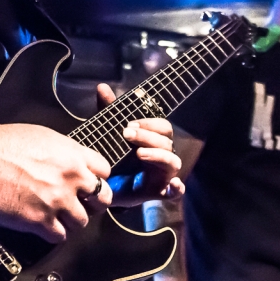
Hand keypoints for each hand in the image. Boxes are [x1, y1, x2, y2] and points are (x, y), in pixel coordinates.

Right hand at [0, 123, 112, 243]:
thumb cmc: (1, 144)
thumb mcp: (42, 136)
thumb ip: (63, 152)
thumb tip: (70, 163)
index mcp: (71, 154)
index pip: (105, 171)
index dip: (96, 178)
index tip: (89, 183)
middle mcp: (70, 178)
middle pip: (102, 199)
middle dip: (92, 202)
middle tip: (80, 203)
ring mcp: (57, 200)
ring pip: (82, 222)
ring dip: (70, 220)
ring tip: (55, 214)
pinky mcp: (40, 220)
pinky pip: (60, 236)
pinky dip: (53, 232)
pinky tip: (42, 223)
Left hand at [97, 83, 183, 205]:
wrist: (102, 185)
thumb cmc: (113, 156)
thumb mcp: (109, 132)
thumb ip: (108, 111)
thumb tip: (102, 87)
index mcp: (153, 140)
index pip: (163, 127)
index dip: (149, 124)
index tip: (128, 124)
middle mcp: (161, 155)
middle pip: (167, 142)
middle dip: (148, 136)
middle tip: (127, 134)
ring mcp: (162, 174)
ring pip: (172, 162)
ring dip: (158, 155)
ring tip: (139, 153)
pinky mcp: (157, 192)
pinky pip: (175, 192)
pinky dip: (177, 189)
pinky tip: (174, 185)